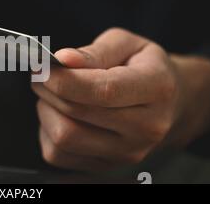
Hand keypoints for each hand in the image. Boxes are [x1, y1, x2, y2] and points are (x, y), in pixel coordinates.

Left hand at [33, 28, 209, 171]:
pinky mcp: (106, 166)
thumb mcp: (126, 43)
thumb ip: (95, 51)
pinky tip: (58, 114)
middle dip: (48, 89)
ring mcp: (127, 152)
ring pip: (64, 137)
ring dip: (46, 110)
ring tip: (52, 94)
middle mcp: (147, 127)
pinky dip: (47, 131)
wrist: (167, 103)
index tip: (42, 66)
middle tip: (41, 74)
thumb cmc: (142, 67)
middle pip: (77, 113)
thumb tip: (63, 59)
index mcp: (156, 88)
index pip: (103, 90)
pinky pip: (58, 154)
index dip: (64, 79)